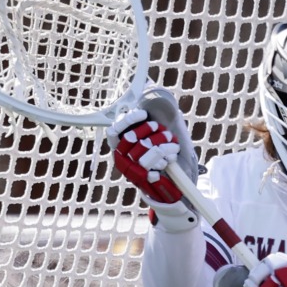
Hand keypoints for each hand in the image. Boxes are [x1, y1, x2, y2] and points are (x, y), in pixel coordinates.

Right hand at [110, 107, 193, 231]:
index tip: (143, 114)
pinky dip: (166, 155)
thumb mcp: (150, 141)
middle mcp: (120, 158)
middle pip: (131, 137)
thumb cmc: (157, 160)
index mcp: (118, 147)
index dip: (127, 120)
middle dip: (150, 130)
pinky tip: (171, 155)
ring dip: (163, 142)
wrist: (164, 189)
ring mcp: (130, 169)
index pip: (114, 131)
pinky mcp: (143, 179)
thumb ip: (147, 125)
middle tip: (163, 130)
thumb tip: (154, 98)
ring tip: (172, 142)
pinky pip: (155, 162)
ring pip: (145, 148)